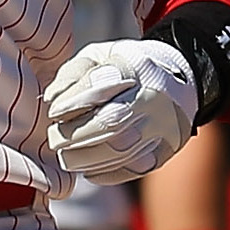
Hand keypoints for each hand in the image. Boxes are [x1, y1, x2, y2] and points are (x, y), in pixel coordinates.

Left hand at [44, 40, 199, 185]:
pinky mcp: (168, 149)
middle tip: (55, 139)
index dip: (74, 100)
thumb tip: (52, 100)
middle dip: (75, 135)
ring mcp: (164, 125)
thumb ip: (73, 74)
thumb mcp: (99, 56)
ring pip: (123, 150)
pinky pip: (136, 168)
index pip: (102, 84)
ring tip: (67, 157)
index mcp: (134, 66)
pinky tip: (89, 169)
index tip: (54, 112)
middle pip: (112, 122)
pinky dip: (107, 172)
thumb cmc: (124, 69)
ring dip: (87, 158)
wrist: (178, 81)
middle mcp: (154, 97)